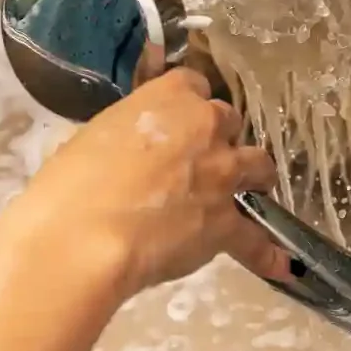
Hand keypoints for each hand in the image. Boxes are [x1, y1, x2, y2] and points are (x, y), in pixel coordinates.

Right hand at [12, 68, 291, 299]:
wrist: (83, 236)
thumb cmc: (69, 183)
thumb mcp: (91, 137)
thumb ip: (125, 135)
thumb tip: (125, 152)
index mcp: (170, 96)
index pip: (192, 85)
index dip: (187, 106)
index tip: (177, 123)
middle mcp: (206, 126)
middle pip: (228, 122)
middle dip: (217, 139)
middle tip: (200, 161)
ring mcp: (223, 174)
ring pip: (257, 165)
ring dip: (254, 176)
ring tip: (251, 191)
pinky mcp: (227, 222)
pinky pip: (255, 240)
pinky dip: (266, 253)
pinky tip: (282, 265)